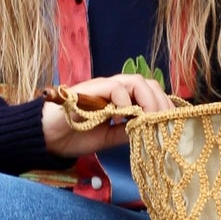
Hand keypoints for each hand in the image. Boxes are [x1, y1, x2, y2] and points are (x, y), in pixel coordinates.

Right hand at [41, 73, 173, 157]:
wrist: (46, 137)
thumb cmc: (73, 135)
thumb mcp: (108, 138)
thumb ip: (128, 132)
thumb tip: (151, 132)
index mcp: (119, 100)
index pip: (149, 93)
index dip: (163, 105)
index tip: (174, 122)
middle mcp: (113, 90)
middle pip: (147, 84)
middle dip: (161, 101)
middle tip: (166, 122)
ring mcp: (102, 88)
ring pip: (134, 81)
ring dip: (148, 99)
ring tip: (151, 118)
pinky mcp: (90, 91)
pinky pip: (115, 88)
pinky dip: (125, 101)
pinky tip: (125, 117)